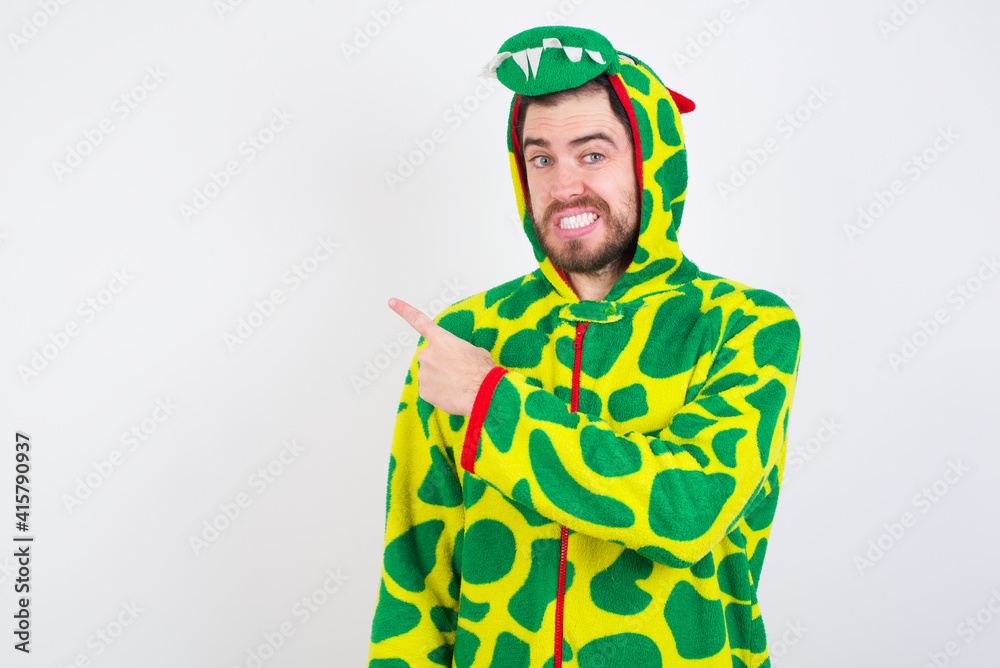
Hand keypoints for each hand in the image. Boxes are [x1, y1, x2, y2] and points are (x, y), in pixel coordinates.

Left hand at [388, 298, 495, 416]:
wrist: (482, 393)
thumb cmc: (482, 371)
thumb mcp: (475, 351)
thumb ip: (459, 350)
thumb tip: (458, 359)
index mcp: (441, 339)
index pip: (419, 321)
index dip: (404, 310)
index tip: (391, 302)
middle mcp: (427, 354)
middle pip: (431, 357)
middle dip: (441, 363)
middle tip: (459, 372)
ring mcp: (423, 373)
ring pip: (430, 375)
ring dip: (441, 378)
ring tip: (459, 384)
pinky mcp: (423, 391)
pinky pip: (430, 390)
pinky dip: (440, 392)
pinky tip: (453, 393)